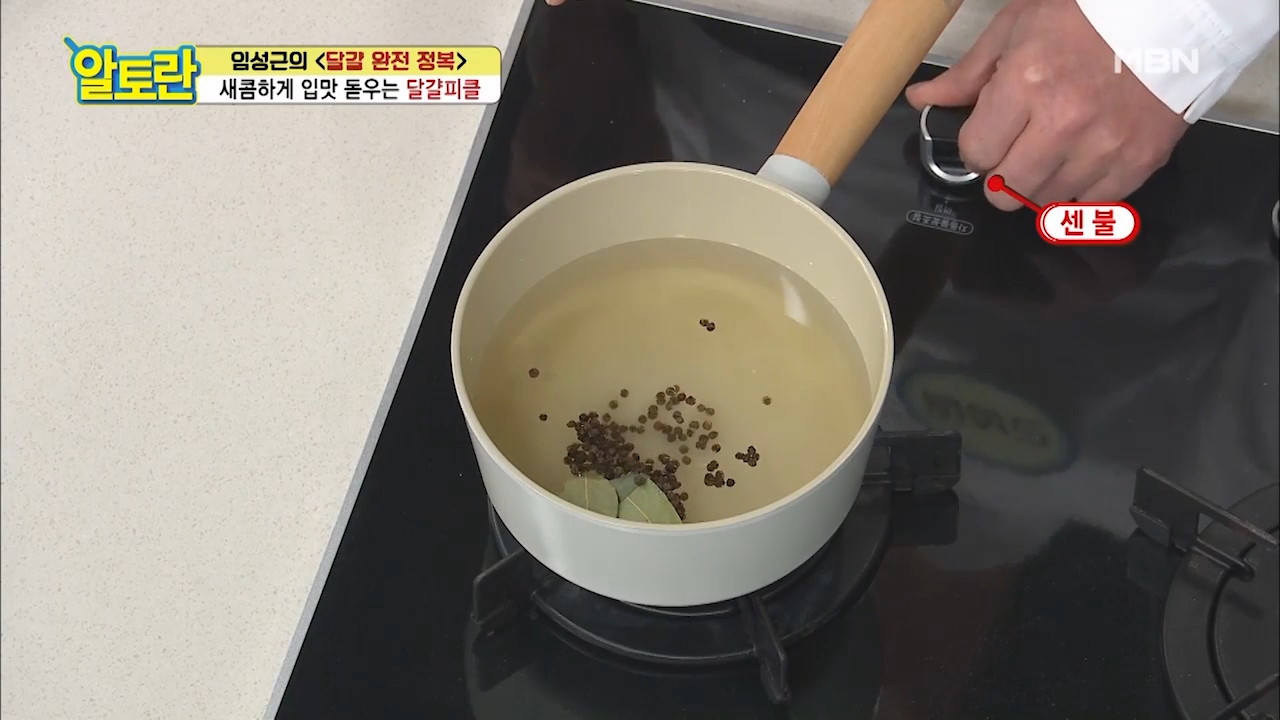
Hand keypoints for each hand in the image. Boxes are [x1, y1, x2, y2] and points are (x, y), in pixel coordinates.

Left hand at [906, 0, 1188, 210]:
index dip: (978, 146)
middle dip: (1002, 173)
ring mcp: (1105, 146)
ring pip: (1046, 202)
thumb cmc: (1088, 13)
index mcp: (1027, 83)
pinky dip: (1082, 190)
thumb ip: (967, 74)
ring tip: (1054, 148)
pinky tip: (1083, 161)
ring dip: (1041, 183)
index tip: (989, 134)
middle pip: (1006, 190)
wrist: (1171, 12)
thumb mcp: (1017, 27)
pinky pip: (1093, 204)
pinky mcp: (1140, 160)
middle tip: (1016, 148)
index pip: (977, 153)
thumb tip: (923, 100)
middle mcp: (1063, 122)